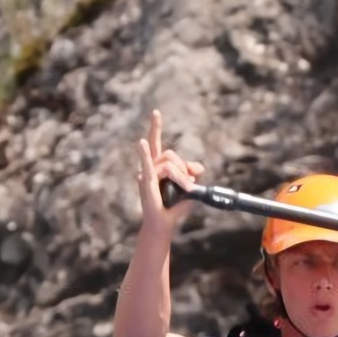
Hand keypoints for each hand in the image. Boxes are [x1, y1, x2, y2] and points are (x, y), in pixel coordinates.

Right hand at [136, 110, 204, 239]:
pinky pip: (148, 165)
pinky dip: (144, 154)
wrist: (165, 224)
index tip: (156, 112)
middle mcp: (150, 167)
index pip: (156, 142)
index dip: (155, 126)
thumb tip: (197, 167)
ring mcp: (147, 174)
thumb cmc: (175, 207)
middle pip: (170, 154)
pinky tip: (140, 143)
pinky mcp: (146, 183)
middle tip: (189, 186)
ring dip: (182, 177)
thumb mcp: (191, 187)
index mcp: (158, 166)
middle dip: (183, 167)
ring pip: (169, 164)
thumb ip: (194, 173)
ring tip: (185, 190)